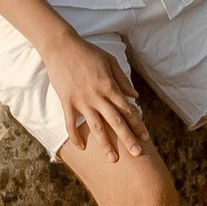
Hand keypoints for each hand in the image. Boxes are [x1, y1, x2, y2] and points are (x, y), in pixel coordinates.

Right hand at [44, 31, 147, 163]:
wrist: (61, 46)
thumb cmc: (87, 52)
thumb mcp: (110, 61)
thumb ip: (123, 80)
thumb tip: (135, 97)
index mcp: (109, 86)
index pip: (127, 109)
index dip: (137, 124)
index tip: (145, 138)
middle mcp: (97, 96)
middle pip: (116, 121)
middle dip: (128, 139)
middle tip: (137, 154)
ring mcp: (81, 101)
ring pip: (96, 127)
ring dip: (105, 144)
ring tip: (112, 159)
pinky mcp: (66, 102)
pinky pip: (71, 124)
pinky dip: (76, 137)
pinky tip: (82, 148)